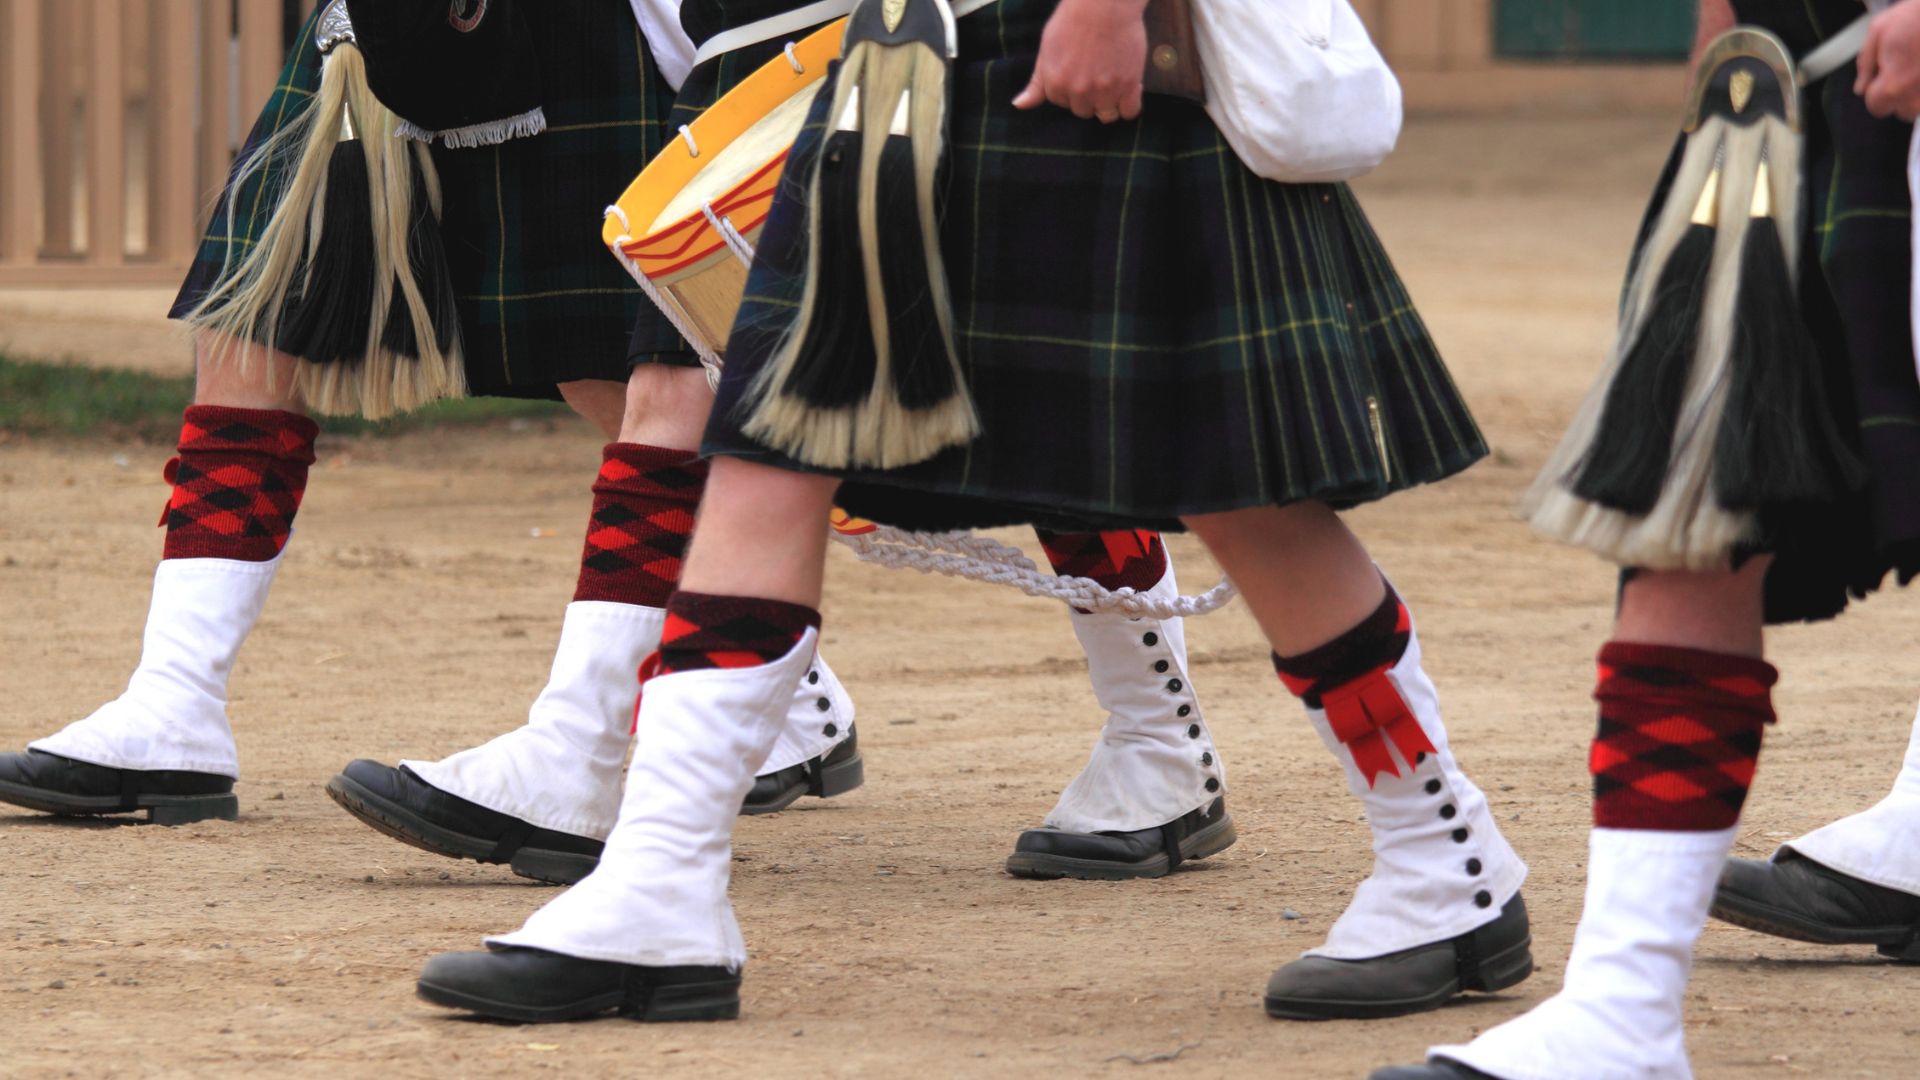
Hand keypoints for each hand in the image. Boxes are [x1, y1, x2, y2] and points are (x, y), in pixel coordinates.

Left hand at [1011, 0, 1149, 122]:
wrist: (1103, 4)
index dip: (1070, 89)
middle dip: (1088, 97)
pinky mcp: (1129, 85)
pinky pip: (1129, 112)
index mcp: (1056, 84)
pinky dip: (1129, 105)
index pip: (1062, 103)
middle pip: (1084, 111)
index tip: (1079, 72)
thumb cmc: (1072, 21)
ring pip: (1106, 114)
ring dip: (1108, 103)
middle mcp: (1079, 92)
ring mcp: (1105, 90)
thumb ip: (1036, 83)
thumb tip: (1019, 106)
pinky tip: (1129, 89)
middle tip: (1096, 73)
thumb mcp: (1046, 50)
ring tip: (1112, 81)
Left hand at [1856, 2, 1919, 121]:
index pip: (1876, 106)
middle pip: (1901, 110)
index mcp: (1893, 86)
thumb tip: (1861, 88)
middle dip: (1899, 92)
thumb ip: (1865, 64)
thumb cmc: (1917, 14)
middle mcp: (1918, 98)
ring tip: (1918, 64)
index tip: (1884, 72)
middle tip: (1906, 64)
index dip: (1876, 88)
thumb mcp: (1880, 29)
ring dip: (1918, 92)